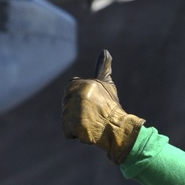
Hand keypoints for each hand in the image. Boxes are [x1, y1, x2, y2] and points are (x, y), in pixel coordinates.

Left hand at [61, 49, 143, 163]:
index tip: (92, 102)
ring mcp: (72, 112)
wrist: (117, 127)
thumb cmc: (111, 105)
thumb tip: (105, 51)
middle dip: (77, 110)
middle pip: (67, 104)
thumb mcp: (107, 83)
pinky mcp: (71, 127)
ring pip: (67, 118)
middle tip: (92, 113)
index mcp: (80, 84)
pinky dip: (75, 133)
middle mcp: (75, 96)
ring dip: (77, 122)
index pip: (70, 88)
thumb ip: (103, 67)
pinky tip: (87, 131)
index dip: (80, 96)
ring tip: (91, 122)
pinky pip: (67, 131)